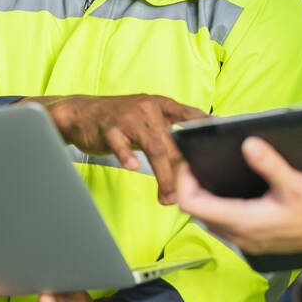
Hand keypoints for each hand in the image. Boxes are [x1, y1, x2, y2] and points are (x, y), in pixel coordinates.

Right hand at [30, 94, 205, 203]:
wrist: (79, 113)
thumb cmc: (117, 120)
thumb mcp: (145, 120)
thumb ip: (166, 132)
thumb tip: (190, 157)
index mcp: (160, 105)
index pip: (190, 115)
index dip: (207, 128)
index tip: (222, 146)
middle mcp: (148, 108)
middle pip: (173, 143)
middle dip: (182, 172)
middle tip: (188, 194)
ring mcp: (128, 117)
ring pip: (153, 147)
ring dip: (163, 175)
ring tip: (168, 197)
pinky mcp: (109, 127)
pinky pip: (121, 144)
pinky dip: (127, 155)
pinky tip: (132, 168)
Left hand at [176, 136, 301, 270]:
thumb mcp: (297, 184)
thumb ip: (269, 164)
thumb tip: (247, 144)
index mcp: (245, 223)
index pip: (193, 205)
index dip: (184, 181)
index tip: (190, 160)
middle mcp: (242, 236)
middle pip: (198, 212)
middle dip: (192, 186)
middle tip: (197, 161)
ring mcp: (250, 241)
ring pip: (211, 219)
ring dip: (206, 196)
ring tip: (211, 170)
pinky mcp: (259, 240)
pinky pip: (227, 223)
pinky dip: (221, 204)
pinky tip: (233, 188)